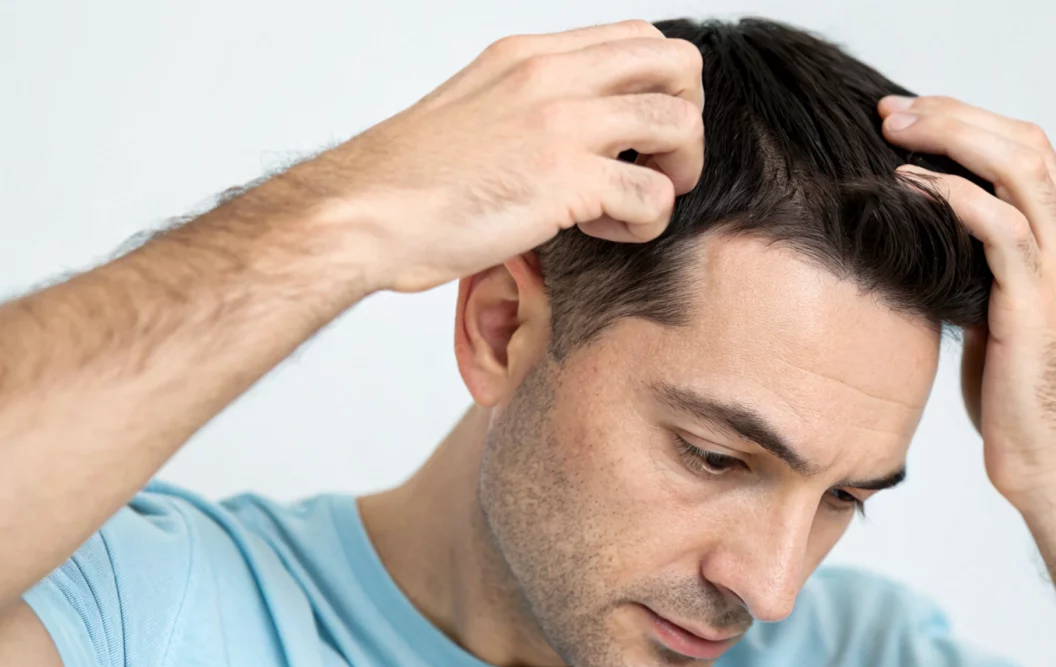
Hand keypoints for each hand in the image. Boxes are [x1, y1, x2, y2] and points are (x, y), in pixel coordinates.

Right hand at [288, 19, 704, 292]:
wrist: (361, 214)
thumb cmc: (407, 182)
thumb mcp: (473, 111)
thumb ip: (529, 106)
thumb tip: (574, 134)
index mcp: (530, 56)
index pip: (637, 38)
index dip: (657, 89)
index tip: (634, 137)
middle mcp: (553, 77)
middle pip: (677, 65)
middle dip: (685, 121)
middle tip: (657, 168)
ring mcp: (562, 124)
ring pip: (679, 124)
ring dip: (674, 175)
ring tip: (627, 206)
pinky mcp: (565, 181)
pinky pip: (653, 197)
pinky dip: (642, 224)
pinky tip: (600, 232)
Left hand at [876, 95, 1055, 513]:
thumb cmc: (1022, 400)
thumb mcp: (1002, 317)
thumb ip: (982, 272)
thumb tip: (927, 243)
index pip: (1030, 151)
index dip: (971, 123)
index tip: (912, 118)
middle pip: (1024, 141)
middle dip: (953, 115)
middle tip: (891, 112)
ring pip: (1016, 166)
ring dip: (950, 137)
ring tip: (893, 131)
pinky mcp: (1037, 301)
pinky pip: (997, 224)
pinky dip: (951, 193)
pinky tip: (909, 184)